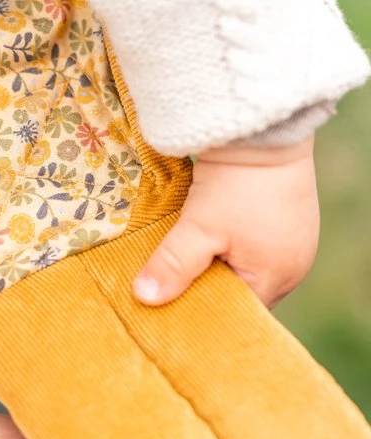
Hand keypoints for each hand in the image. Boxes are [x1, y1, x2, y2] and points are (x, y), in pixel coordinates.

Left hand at [133, 138, 318, 307]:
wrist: (266, 127)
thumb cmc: (238, 185)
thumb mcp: (199, 227)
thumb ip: (173, 266)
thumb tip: (145, 298)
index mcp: (278, 278)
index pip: (235, 311)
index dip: (202, 309)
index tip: (168, 307)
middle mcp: (292, 264)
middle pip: (241, 289)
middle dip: (207, 285)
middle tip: (168, 281)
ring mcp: (293, 239)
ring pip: (245, 264)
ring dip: (217, 260)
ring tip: (184, 255)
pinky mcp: (286, 215)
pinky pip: (253, 242)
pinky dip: (229, 240)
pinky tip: (206, 230)